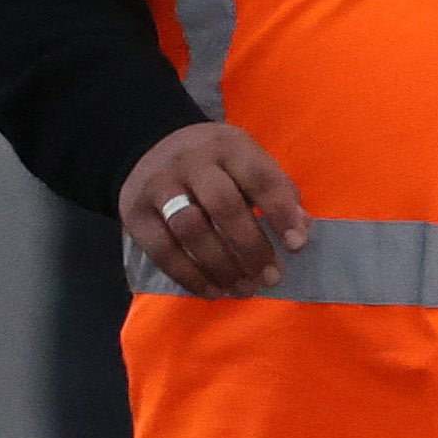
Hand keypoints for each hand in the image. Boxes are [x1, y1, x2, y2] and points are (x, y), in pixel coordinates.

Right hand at [120, 123, 310, 296]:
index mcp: (226, 145)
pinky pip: (162, 251)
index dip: (280, 212)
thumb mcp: (246, 160)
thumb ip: (275, 190)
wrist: (150, 147)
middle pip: (222, 205)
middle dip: (250, 246)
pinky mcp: (135, 214)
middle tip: (271, 277)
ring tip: (244, 289)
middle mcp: (191, 162)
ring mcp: (159, 187)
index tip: (296, 245)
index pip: (257, 177)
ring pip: (190, 230)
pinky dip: (190, 277)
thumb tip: (302, 229)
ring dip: (221, 266)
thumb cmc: (214, 163)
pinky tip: (213, 291)